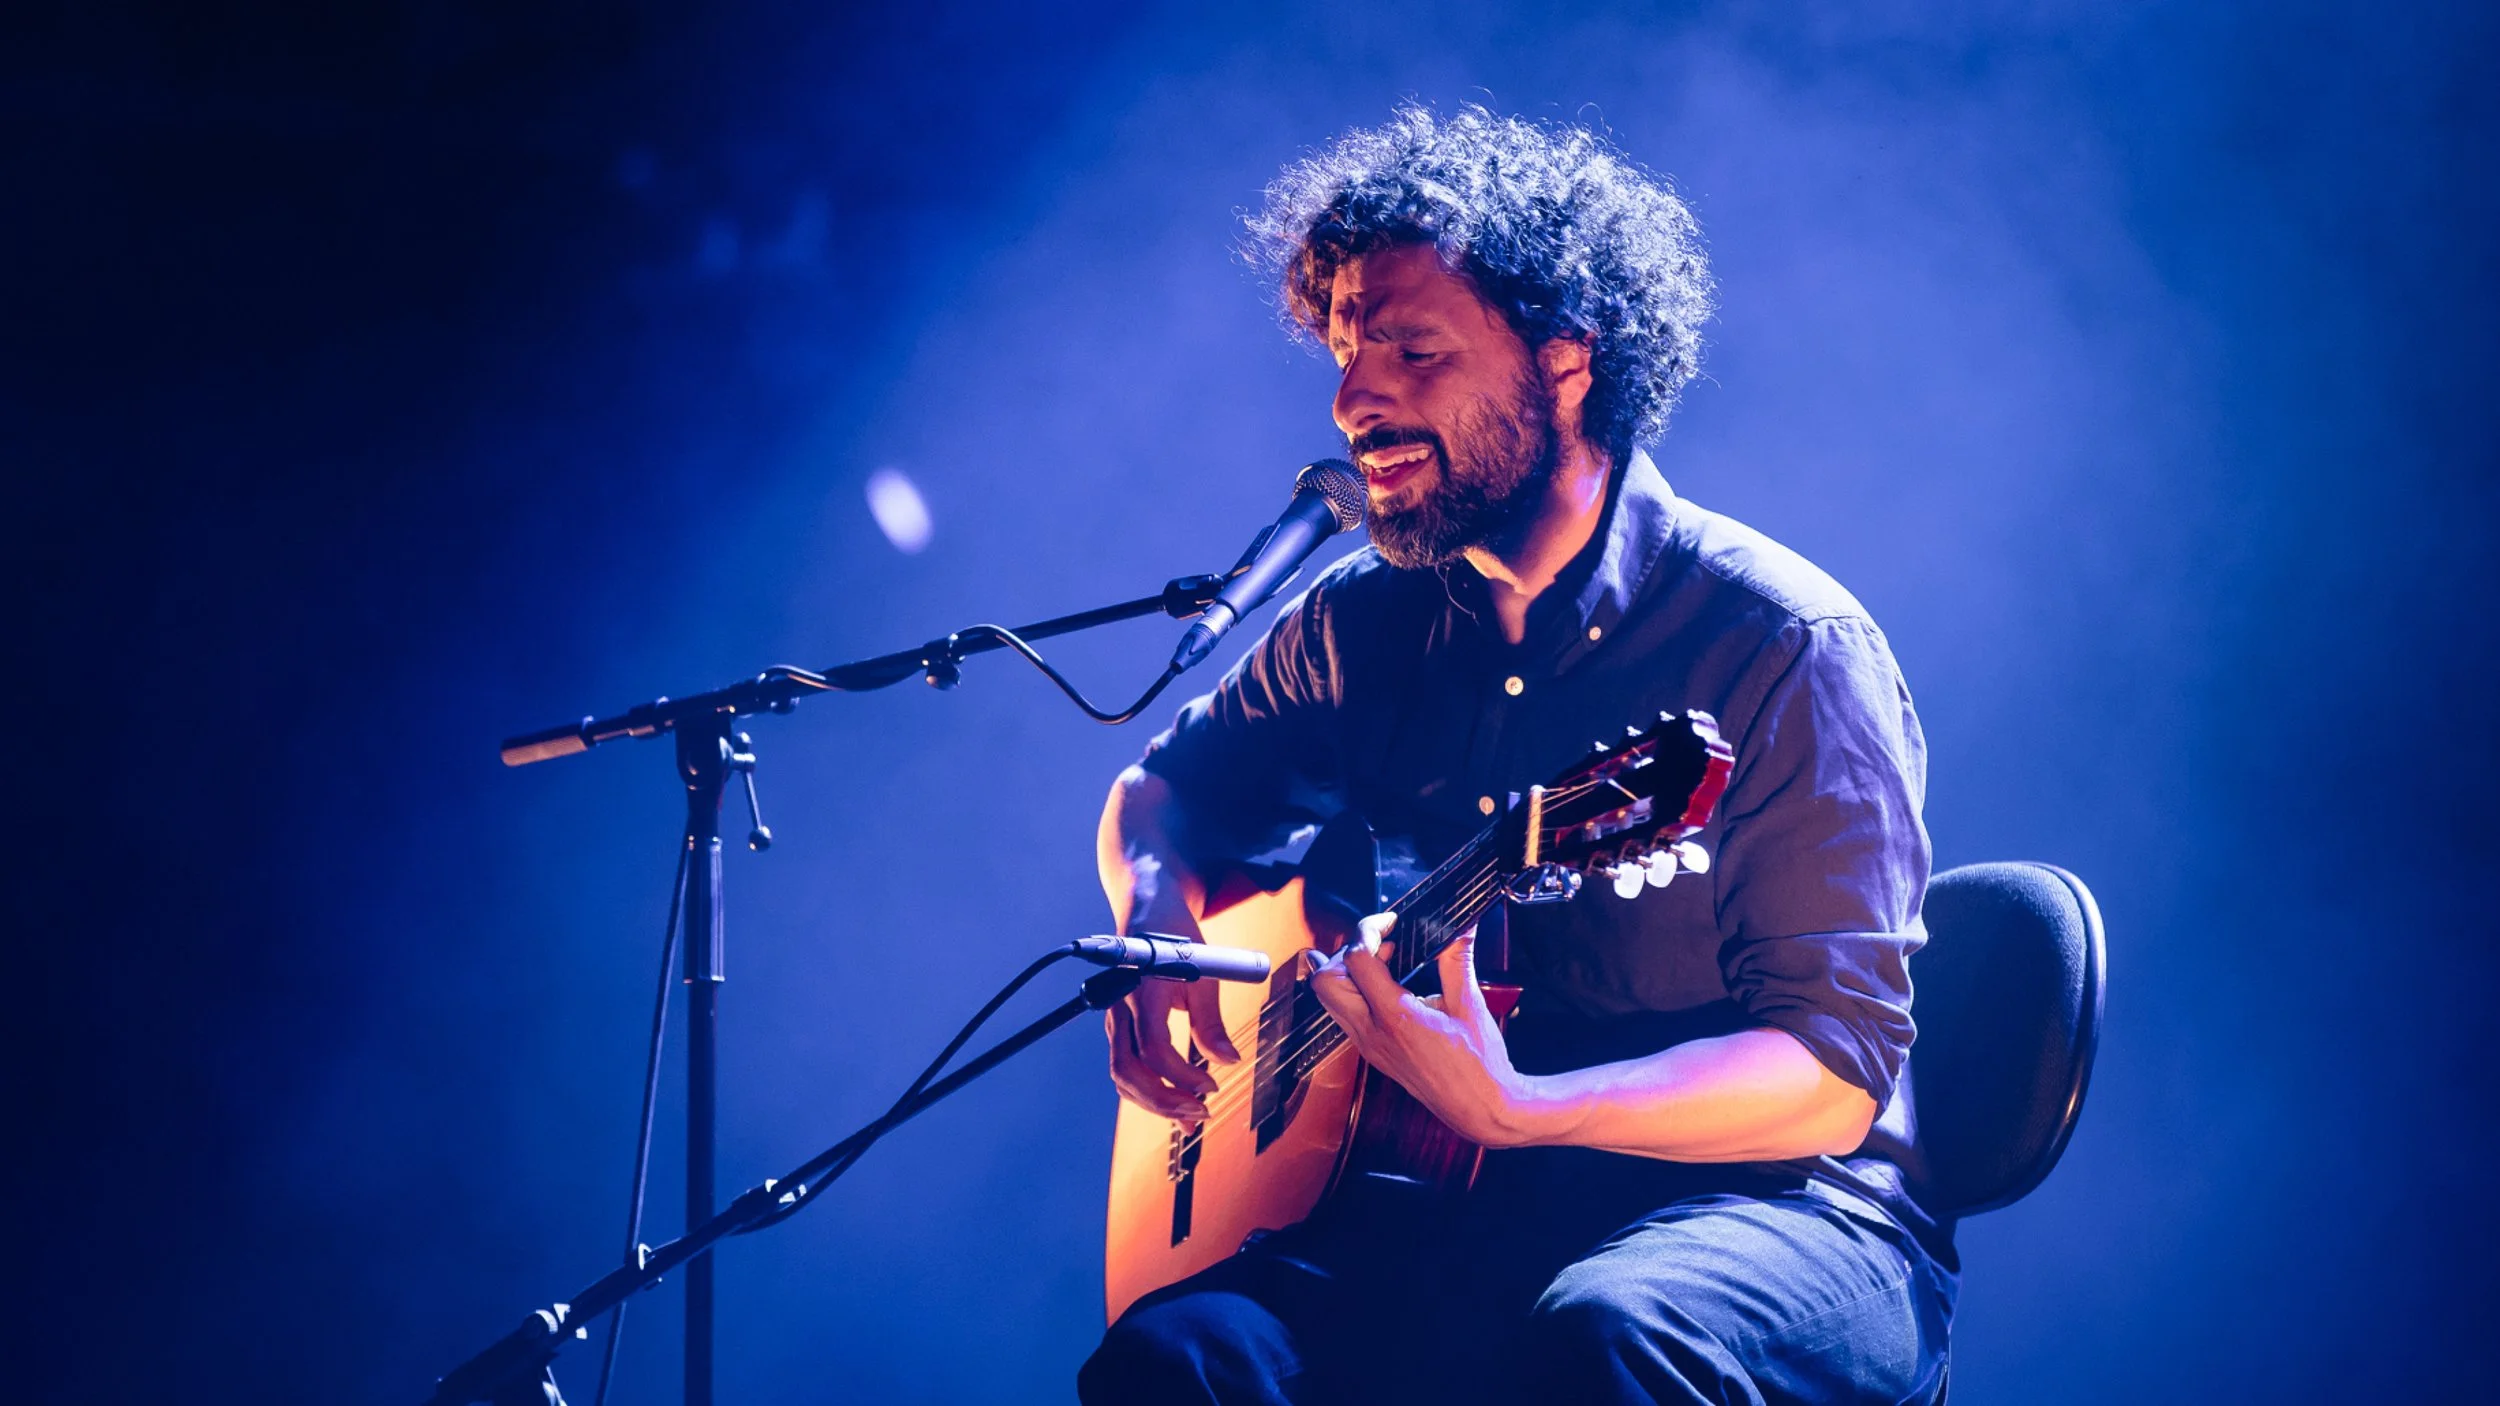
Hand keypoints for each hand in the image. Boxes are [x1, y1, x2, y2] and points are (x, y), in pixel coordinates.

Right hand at [1104, 944, 1239, 1123]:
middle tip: (1200, 1114)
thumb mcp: (1204, 976)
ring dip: (1153, 1102)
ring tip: (1189, 1118)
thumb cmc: (1177, 939)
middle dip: (1162, 1100)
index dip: (1181, 1074)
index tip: (1212, 1086)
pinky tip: (1173, 1101)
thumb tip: (1229, 1061)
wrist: (1147, 914)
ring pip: (1122, 1074)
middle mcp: (1120, 1008)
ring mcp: (1115, 1020)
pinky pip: (1125, 1066)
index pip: (1153, 1047)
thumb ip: (1211, 1022)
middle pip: (1127, 1070)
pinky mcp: (1119, 1027)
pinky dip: (1146, 1089)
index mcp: (1142, 991)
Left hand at [1307, 913, 1550, 1148]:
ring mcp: (1367, 1047)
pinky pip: (1344, 1016)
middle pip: (1324, 982)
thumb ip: (1457, 958)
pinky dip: (1354, 993)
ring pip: (1329, 1001)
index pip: (1356, 959)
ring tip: (1383, 960)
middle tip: (1380, 944)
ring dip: (1346, 973)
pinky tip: (1383, 984)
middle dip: (1345, 952)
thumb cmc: (1479, 1062)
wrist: (1480, 1108)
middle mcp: (1371, 1033)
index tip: (1391, 922)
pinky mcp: (1372, 1054)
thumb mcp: (1469, 1003)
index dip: (1368, 930)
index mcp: (1394, 1017)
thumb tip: (1462, 924)